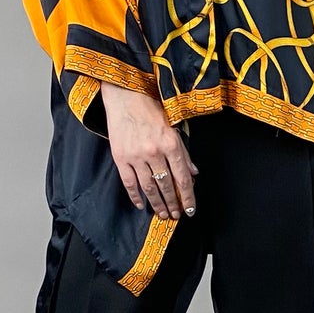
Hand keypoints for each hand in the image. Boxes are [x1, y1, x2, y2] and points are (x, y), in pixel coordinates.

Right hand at [99, 82, 197, 218]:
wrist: (125, 96)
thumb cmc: (151, 108)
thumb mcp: (173, 127)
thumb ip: (183, 152)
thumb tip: (193, 173)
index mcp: (171, 143)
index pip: (182, 178)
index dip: (187, 197)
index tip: (189, 210)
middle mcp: (154, 152)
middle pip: (166, 186)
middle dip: (173, 204)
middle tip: (176, 216)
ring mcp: (136, 156)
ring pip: (149, 188)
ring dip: (157, 204)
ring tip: (162, 215)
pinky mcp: (121, 157)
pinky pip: (129, 183)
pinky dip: (135, 196)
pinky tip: (141, 205)